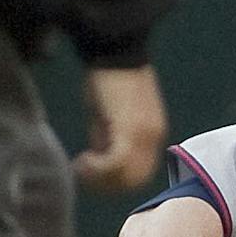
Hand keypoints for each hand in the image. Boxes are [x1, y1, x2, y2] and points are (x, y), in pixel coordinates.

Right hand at [73, 65, 168, 192]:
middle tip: (82, 173)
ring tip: (80, 166)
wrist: (115, 52)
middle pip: (134, 180)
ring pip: (126, 176)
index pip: (139, 174)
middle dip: (105, 184)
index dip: (113, 180)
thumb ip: (107, 139)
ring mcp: (146, 135)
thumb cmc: (108, 79)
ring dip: (99, 178)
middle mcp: (154, 137)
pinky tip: (82, 160)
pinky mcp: (132, 129)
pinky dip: (97, 168)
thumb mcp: (107, 116)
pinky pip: (117, 163)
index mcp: (152, 134)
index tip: (90, 173)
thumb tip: (98, 160)